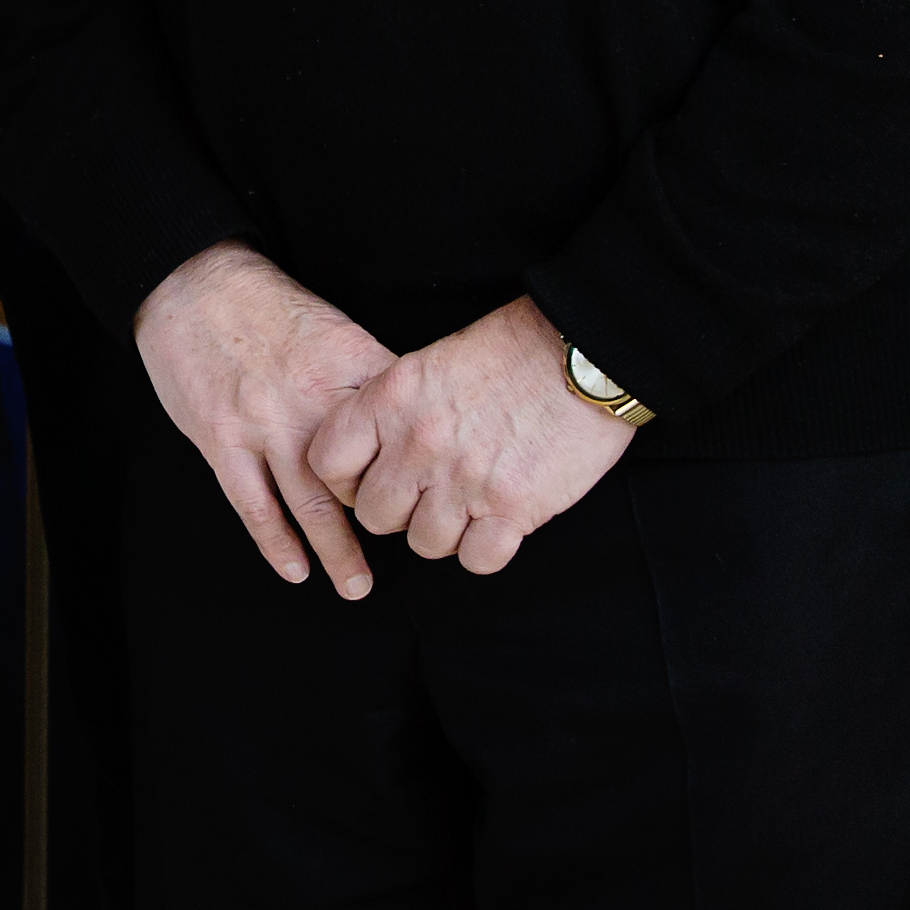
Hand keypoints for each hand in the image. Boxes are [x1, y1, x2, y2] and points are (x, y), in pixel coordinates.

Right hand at [133, 243, 395, 596]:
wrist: (192, 282)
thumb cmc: (266, 306)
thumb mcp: (332, 326)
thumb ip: (367, 375)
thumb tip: (412, 420)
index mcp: (348, 365)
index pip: (399, 429)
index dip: (422, 469)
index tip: (439, 499)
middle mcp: (311, 399)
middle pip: (363, 474)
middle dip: (389, 521)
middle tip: (410, 556)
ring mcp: (264, 422)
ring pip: (310, 501)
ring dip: (337, 551)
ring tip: (357, 586)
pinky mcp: (222, 438)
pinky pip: (253, 502)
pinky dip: (275, 541)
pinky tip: (294, 569)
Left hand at [309, 296, 632, 578]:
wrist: (581, 352)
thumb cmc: (511, 349)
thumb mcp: (430, 363)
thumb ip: (394, 408)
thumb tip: (377, 453)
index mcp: (390, 399)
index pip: (327, 462)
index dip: (346, 481)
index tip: (372, 479)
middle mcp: (419, 443)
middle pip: (375, 516)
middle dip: (398, 512)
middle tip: (427, 496)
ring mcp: (465, 479)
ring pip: (424, 544)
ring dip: (444, 533)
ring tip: (468, 507)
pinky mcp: (514, 508)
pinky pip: (476, 560)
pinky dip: (485, 549)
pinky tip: (498, 524)